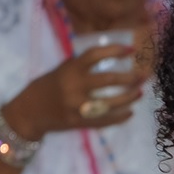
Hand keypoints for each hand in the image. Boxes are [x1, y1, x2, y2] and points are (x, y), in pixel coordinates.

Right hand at [5, 44, 141, 139]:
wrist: (29, 112)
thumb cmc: (48, 86)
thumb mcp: (61, 70)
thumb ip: (81, 66)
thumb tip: (110, 58)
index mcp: (70, 70)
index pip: (95, 55)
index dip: (115, 50)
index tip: (131, 50)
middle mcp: (74, 87)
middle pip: (108, 81)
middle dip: (129, 78)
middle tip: (143, 75)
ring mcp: (77, 107)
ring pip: (110, 103)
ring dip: (128, 98)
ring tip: (139, 93)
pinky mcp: (79, 122)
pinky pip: (104, 121)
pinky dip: (119, 117)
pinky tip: (129, 112)